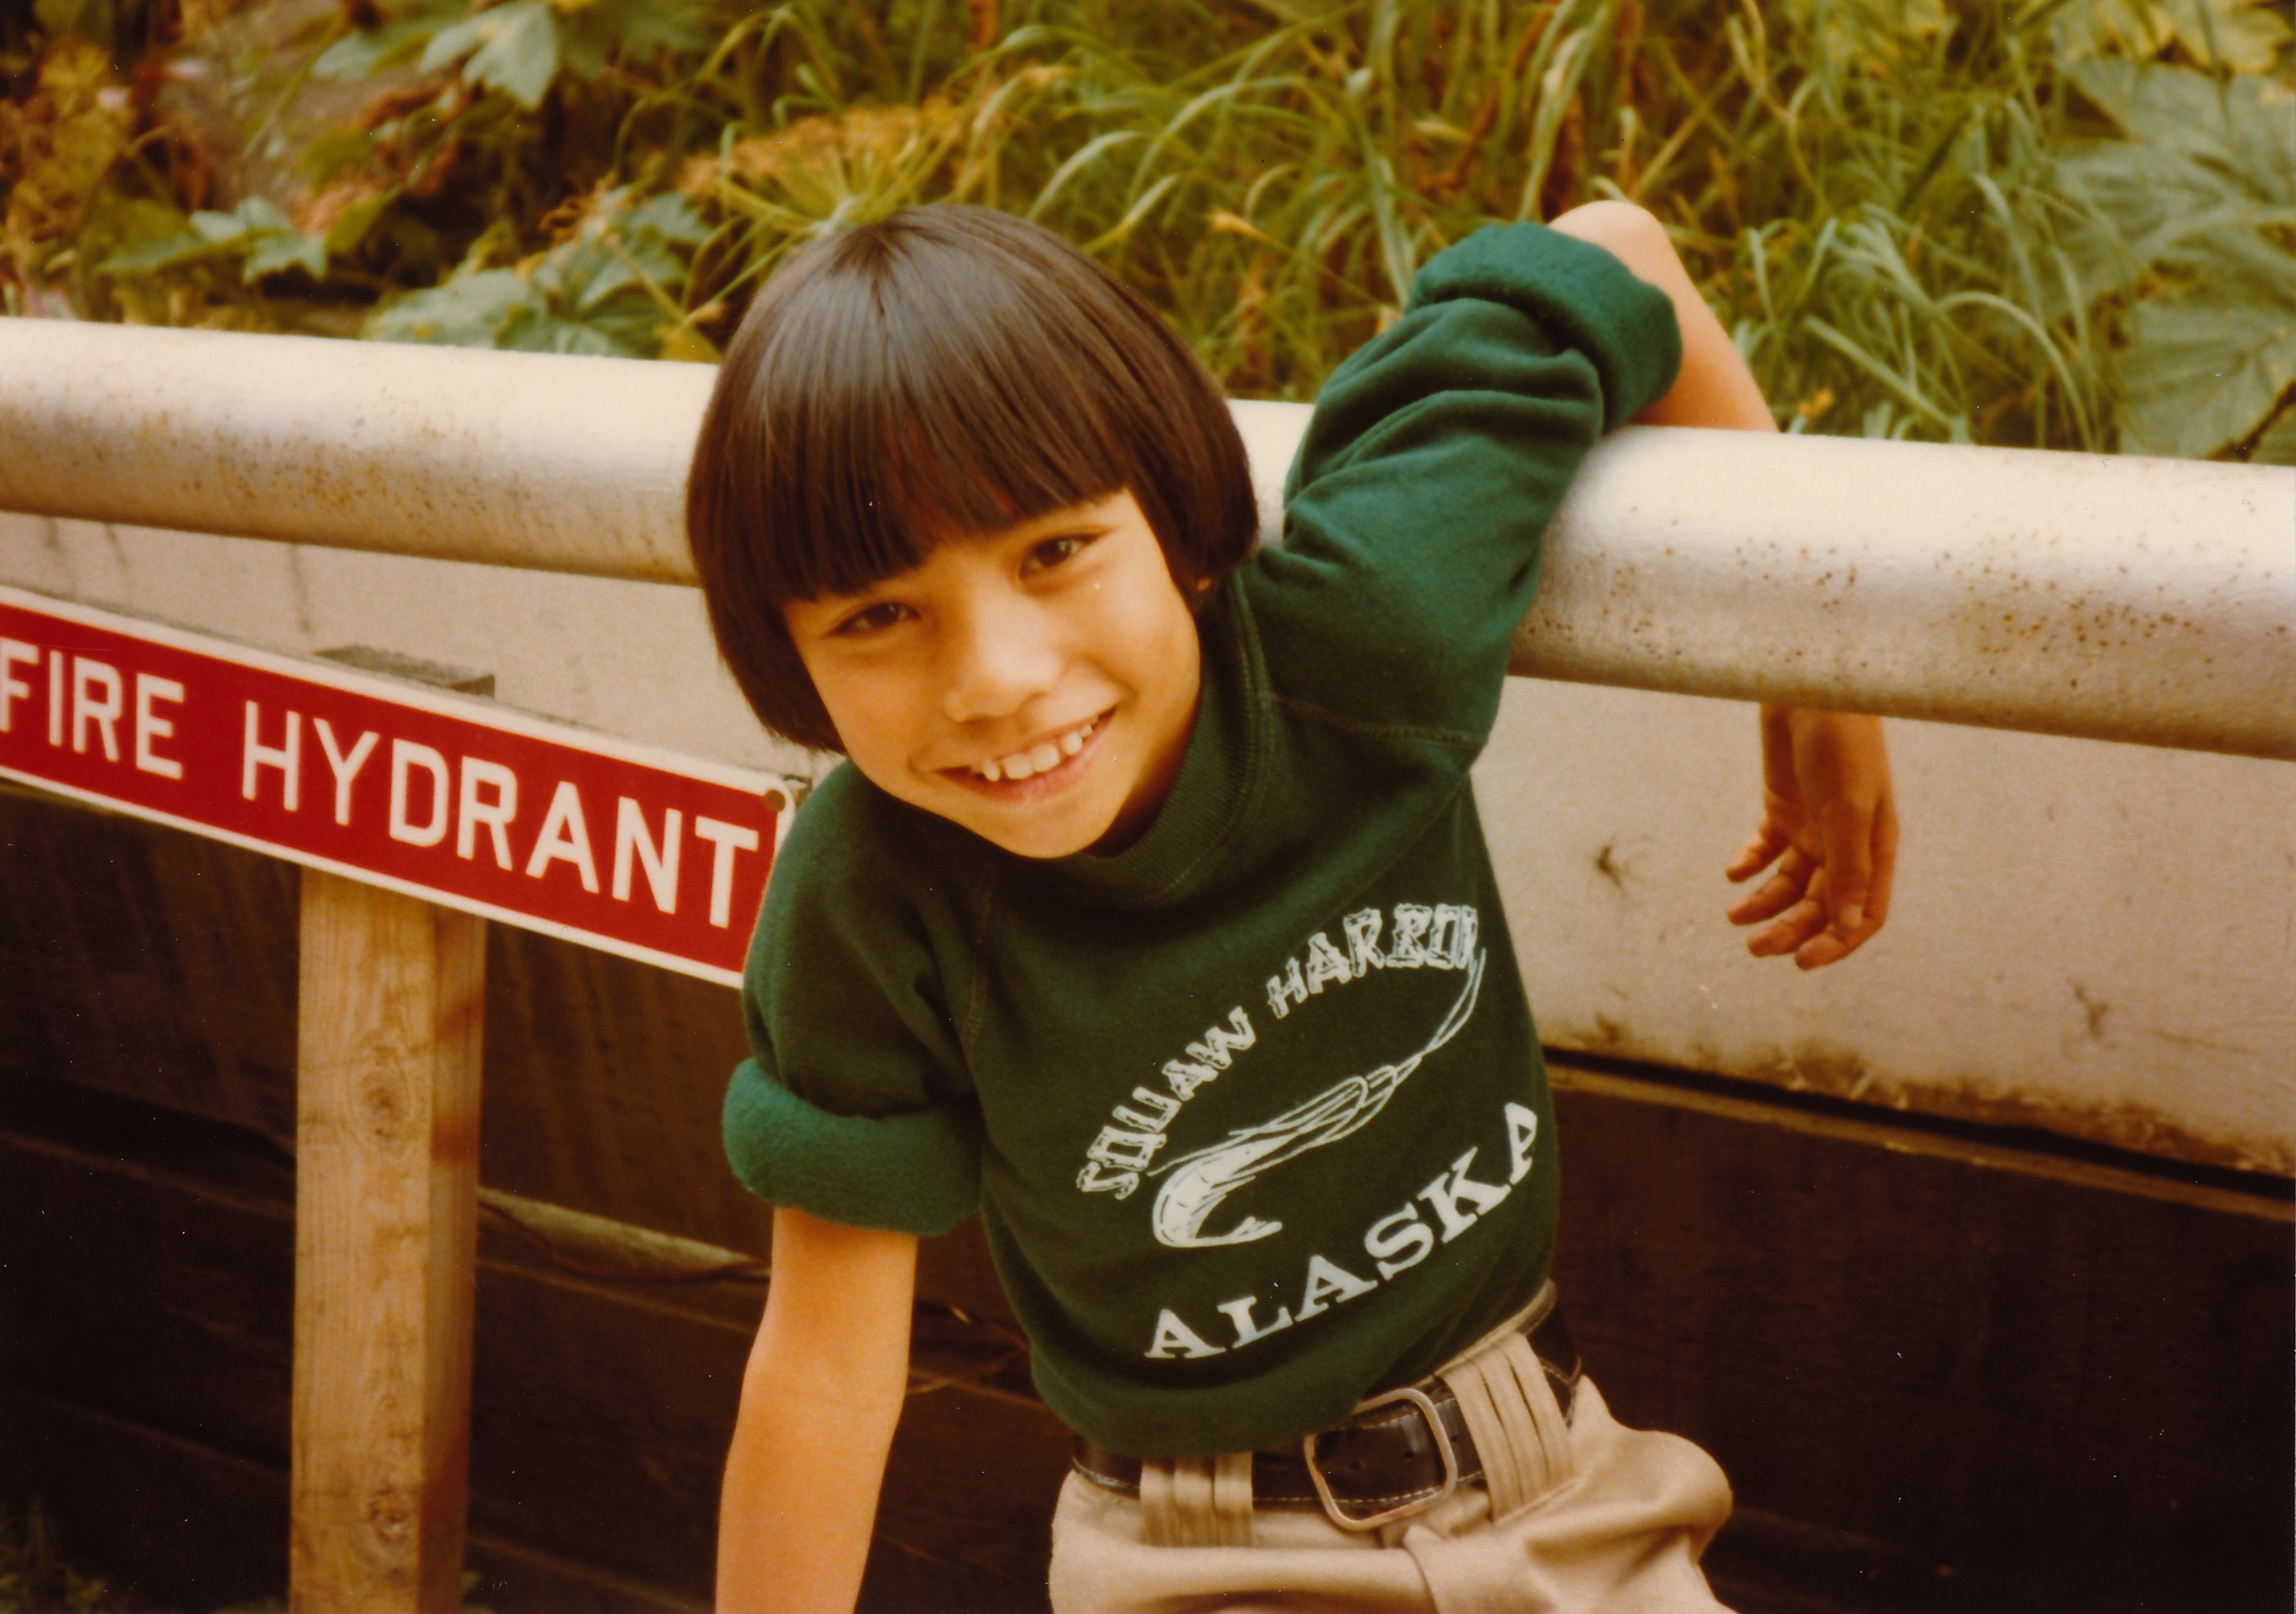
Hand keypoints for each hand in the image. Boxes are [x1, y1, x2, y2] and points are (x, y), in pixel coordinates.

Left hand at [1726, 706, 1897, 968]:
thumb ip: (1848, 867)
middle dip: (1790, 930)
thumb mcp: (1848, 807)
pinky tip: (1733, 872)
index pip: (1864, 914)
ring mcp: (1815, 826)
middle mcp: (1847, 843)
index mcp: (1876, 848)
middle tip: (1753, 947)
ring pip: (1790, 883)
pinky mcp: (1783, 807)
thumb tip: (1847, 926)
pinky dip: (1749, 864)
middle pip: (1821, 905)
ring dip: (1764, 903)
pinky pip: (1766, 849)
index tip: (1801, 961)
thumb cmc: (1842, 741)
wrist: (1812, 685)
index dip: (1837, 943)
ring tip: (1733, 915)